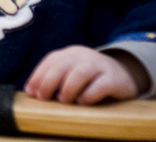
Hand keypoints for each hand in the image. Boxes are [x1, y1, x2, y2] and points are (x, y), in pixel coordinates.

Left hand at [23, 45, 144, 104]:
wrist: (125, 74)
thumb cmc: (91, 78)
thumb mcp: (73, 73)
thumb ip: (57, 78)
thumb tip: (34, 92)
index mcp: (71, 53)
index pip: (51, 60)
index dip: (38, 75)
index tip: (30, 91)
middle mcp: (84, 56)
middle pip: (62, 64)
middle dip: (48, 81)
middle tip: (42, 97)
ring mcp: (100, 66)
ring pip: (80, 72)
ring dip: (68, 87)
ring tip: (63, 100)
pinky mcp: (114, 79)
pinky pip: (101, 85)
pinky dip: (90, 94)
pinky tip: (83, 101)